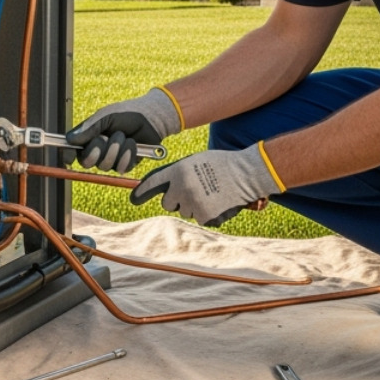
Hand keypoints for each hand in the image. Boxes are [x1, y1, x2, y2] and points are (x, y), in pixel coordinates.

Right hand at [65, 88, 182, 172]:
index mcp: (88, 138)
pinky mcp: (125, 165)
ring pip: (104, 165)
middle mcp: (97, 151)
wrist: (151, 118)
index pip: (72, 150)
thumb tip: (70, 139)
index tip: (69, 157)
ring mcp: (111, 159)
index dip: (68, 155)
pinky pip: (121, 167)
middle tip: (105, 138)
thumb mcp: (106, 116)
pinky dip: (127, 154)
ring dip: (115, 148)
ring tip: (124, 136)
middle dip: (96, 150)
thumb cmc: (126, 113)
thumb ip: (89, 127)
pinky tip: (133, 144)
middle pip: (86, 162)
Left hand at [130, 143, 281, 226]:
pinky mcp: (205, 216)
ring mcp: (193, 203)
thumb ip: (179, 173)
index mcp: (178, 171)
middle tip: (194, 191)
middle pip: (167, 204)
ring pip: (185, 212)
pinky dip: (207, 214)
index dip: (141, 192)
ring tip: (211, 193)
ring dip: (194, 206)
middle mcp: (182, 188)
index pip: (154, 184)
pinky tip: (217, 202)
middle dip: (176, 201)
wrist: (246, 173)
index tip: (134, 199)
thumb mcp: (196, 161)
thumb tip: (167, 189)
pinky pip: (199, 218)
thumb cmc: (222, 164)